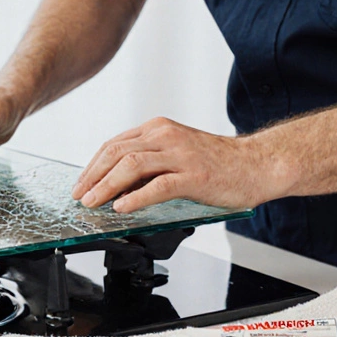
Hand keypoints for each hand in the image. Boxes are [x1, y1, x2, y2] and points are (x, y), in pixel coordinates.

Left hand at [71, 117, 285, 212]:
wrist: (257, 164)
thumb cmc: (217, 163)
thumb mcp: (175, 153)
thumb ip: (148, 163)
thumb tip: (115, 185)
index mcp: (158, 128)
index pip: (114, 144)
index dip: (92, 166)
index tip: (80, 184)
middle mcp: (166, 136)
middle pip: (117, 153)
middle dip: (92, 177)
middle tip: (80, 196)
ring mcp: (180, 154)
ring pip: (132, 166)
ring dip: (107, 186)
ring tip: (94, 203)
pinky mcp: (194, 175)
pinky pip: (158, 185)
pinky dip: (136, 197)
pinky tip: (123, 208)